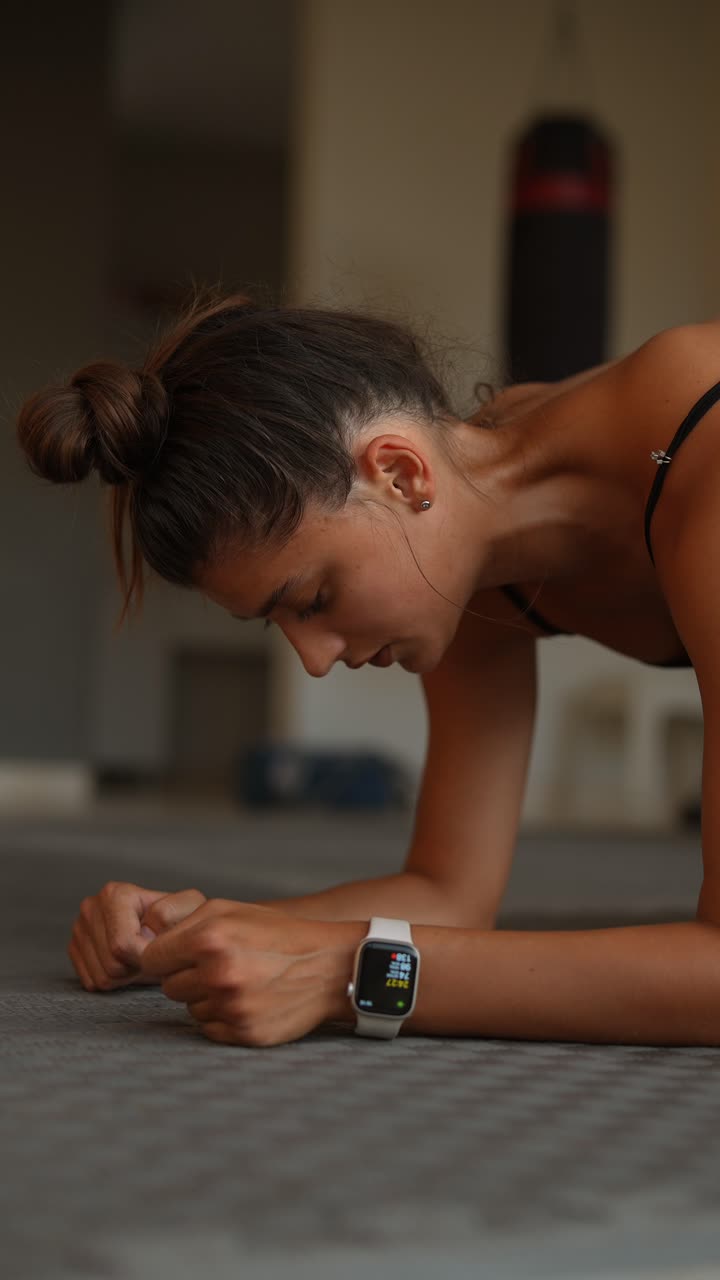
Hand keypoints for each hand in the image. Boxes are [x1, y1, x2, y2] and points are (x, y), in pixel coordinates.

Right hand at [68, 882, 206, 991]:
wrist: (168, 931)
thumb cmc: (180, 920)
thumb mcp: (188, 909)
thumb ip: (172, 913)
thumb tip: (146, 929)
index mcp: (114, 894)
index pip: (122, 945)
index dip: (146, 957)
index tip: (159, 948)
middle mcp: (91, 907)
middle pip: (111, 963)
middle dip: (135, 967)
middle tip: (150, 954)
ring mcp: (79, 928)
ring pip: (101, 976)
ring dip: (126, 976)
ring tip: (139, 958)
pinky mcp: (74, 949)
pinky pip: (91, 982)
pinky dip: (113, 981)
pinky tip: (126, 964)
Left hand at [139, 898, 362, 1046]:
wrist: (327, 966)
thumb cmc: (274, 933)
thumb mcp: (229, 910)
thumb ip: (183, 924)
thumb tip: (144, 950)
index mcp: (209, 938)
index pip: (152, 958)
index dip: (167, 955)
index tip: (184, 953)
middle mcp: (217, 973)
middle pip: (168, 987)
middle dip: (188, 976)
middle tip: (221, 965)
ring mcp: (230, 1006)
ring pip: (189, 1009)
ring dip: (206, 998)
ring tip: (239, 981)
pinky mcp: (242, 1032)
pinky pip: (209, 1028)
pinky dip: (222, 1017)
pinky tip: (246, 1000)